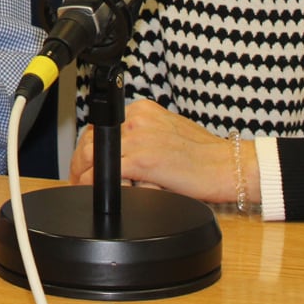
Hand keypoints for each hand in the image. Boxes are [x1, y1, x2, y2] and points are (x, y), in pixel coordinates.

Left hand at [67, 98, 255, 206]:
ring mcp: (138, 138)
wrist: (227, 165)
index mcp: (142, 110)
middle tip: (77, 179)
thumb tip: (122, 154)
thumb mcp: (168, 133)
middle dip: (80, 162)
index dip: (89, 147)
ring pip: (95, 154)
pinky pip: (109, 172)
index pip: (103, 126)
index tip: (84, 162)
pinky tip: (97, 194)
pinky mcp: (143, 159)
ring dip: (84, 175)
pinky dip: (97, 184)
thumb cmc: (204, 154)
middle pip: (93, 138)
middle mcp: (137, 119)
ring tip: (83, 188)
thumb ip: (144, 137)